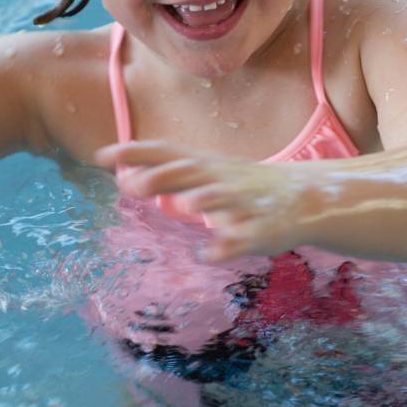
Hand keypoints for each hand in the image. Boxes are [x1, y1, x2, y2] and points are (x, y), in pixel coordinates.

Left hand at [95, 140, 313, 261]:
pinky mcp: (263, 229)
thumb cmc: (242, 185)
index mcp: (207, 164)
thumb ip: (167, 177)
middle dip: (165, 176)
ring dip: (206, 199)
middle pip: (193, 171)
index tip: (102, 155)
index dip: (136, 152)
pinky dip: (228, 245)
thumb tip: (125, 179)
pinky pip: (245, 236)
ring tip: (186, 205)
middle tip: (133, 185)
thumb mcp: (206, 173)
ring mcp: (245, 202)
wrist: (305, 197)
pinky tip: (209, 254)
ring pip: (225, 197)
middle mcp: (223, 178)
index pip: (167, 152)